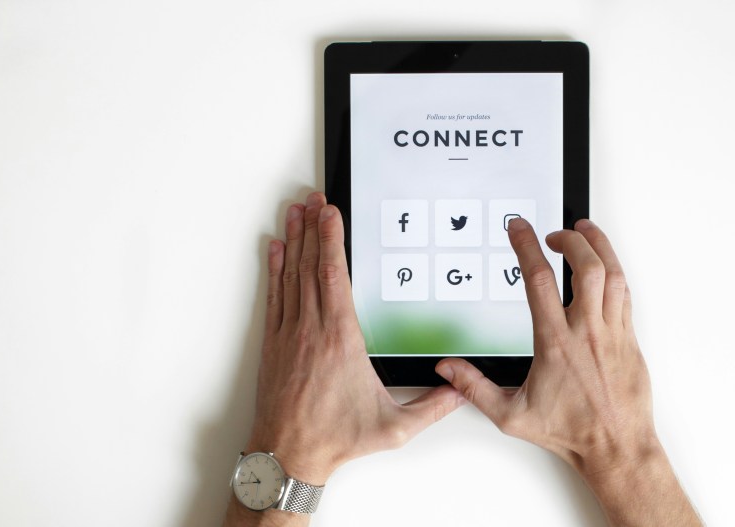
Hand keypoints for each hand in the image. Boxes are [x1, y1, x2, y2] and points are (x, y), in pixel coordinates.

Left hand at [227, 192, 463, 524]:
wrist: (287, 455)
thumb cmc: (335, 439)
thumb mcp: (393, 428)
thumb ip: (431, 407)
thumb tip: (459, 390)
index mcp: (341, 341)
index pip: (334, 277)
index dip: (332, 240)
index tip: (331, 214)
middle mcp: (312, 331)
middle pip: (311, 266)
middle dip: (313, 228)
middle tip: (313, 199)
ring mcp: (289, 335)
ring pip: (291, 276)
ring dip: (294, 240)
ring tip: (295, 212)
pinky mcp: (275, 345)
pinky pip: (276, 296)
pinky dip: (275, 269)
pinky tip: (277, 250)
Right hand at [436, 218, 699, 526]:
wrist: (615, 447)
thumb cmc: (569, 431)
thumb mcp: (511, 414)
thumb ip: (475, 388)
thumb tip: (448, 369)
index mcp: (555, 342)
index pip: (539, 280)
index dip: (526, 246)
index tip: (518, 228)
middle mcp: (586, 331)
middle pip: (585, 266)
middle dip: (570, 239)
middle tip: (555, 233)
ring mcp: (612, 332)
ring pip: (612, 273)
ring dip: (599, 245)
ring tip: (585, 231)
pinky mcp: (629, 338)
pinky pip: (625, 293)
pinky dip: (614, 270)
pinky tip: (605, 265)